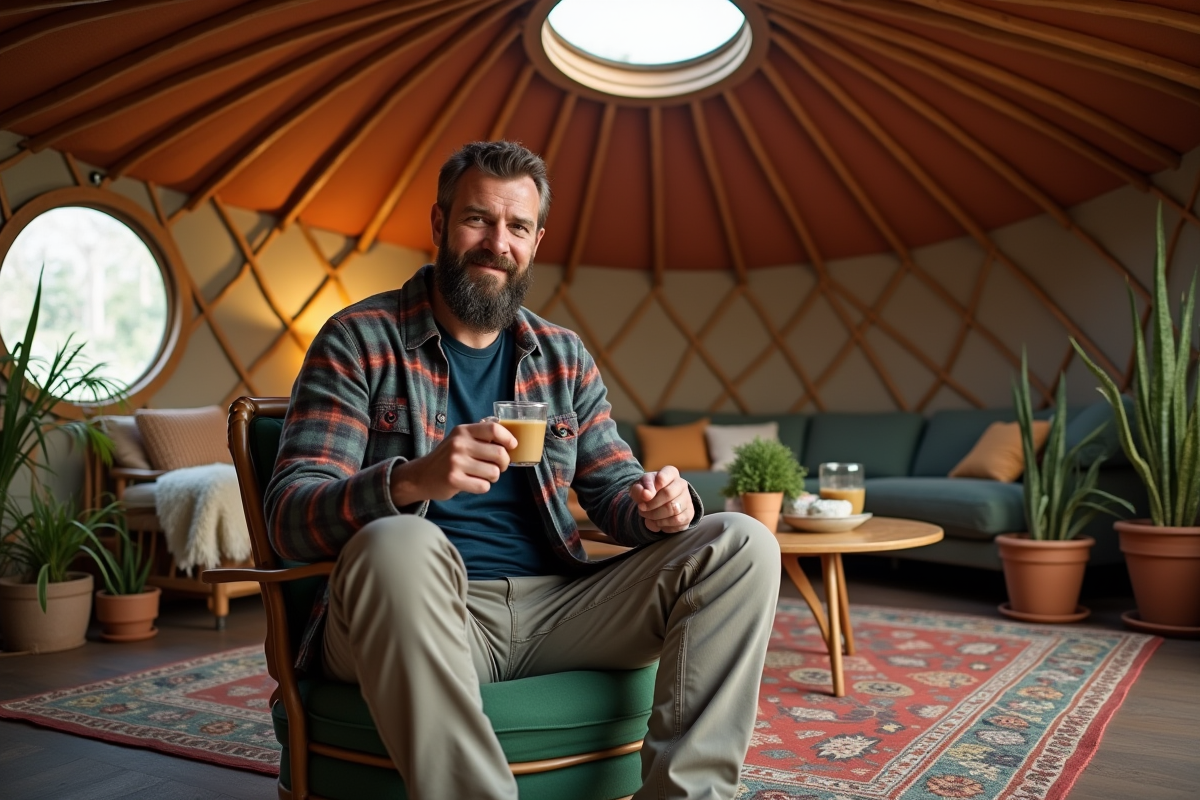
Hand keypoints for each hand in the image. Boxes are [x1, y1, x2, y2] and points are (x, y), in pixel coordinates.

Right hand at [390, 421, 515, 505]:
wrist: (421, 475)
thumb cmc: (448, 457)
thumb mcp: (460, 439)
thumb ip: (480, 436)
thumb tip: (510, 440)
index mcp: (463, 431)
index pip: (494, 429)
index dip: (508, 439)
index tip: (512, 446)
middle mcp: (459, 444)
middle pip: (499, 454)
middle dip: (504, 464)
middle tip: (498, 466)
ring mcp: (455, 462)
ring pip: (494, 473)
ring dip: (493, 477)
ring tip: (482, 475)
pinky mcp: (454, 480)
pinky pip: (484, 486)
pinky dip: (482, 487)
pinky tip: (472, 483)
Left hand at [629, 466, 692, 533]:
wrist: (658, 504)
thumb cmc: (649, 492)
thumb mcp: (640, 488)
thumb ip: (639, 489)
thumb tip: (646, 494)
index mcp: (670, 473)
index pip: (664, 475)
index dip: (653, 485)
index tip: (645, 494)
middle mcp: (682, 484)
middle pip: (668, 493)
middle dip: (651, 504)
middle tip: (642, 508)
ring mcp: (687, 499)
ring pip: (672, 509)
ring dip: (656, 515)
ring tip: (648, 515)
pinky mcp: (689, 514)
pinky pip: (676, 520)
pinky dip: (663, 523)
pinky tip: (658, 521)